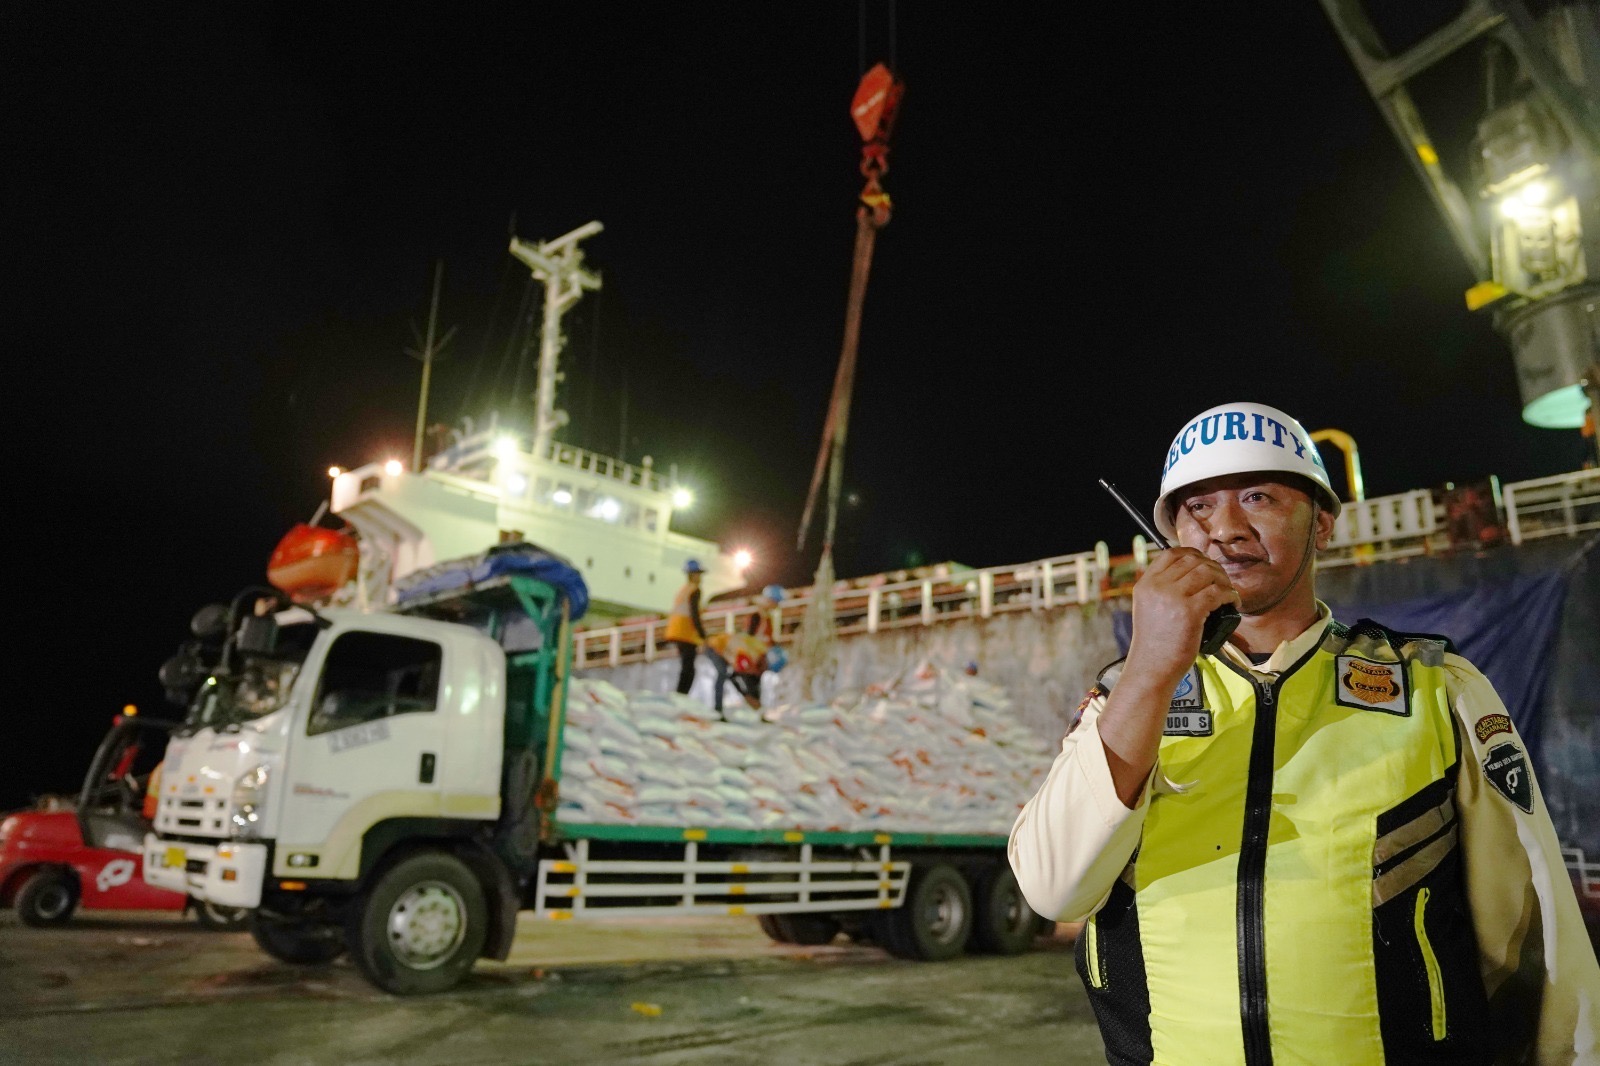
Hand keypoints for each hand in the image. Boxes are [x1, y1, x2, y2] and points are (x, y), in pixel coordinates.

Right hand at [1127, 548, 1240, 680]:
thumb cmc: (1154, 643)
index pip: (1170, 553)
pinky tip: (1233, 602)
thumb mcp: (1148, 608)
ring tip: (1228, 592)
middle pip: (1192, 560)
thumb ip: (1162, 589)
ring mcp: (1173, 598)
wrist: (1151, 667)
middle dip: (1212, 567)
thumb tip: (1191, 573)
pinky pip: (1217, 592)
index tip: (1204, 564)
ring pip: (1207, 573)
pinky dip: (1230, 595)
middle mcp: (1157, 586)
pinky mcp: (1190, 612)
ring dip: (1223, 579)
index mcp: (1146, 584)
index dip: (1192, 554)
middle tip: (1221, 581)